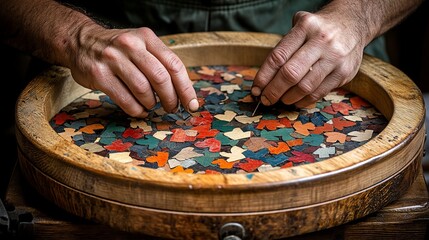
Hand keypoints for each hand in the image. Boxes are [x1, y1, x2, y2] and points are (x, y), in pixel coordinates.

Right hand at [68, 25, 198, 117]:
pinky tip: (140, 110)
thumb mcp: (141, 45)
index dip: (186, 88)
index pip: (174, 65)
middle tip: (172, 108)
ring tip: (152, 107)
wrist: (80, 41)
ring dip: (152, 104)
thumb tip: (183, 92)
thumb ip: (160, 63)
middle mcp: (130, 45)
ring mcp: (113, 59)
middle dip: (170, 99)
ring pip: (143, 90)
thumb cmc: (118, 49)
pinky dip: (136, 110)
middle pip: (161, 78)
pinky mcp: (99, 75)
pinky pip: (125, 99)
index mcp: (146, 37)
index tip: (191, 104)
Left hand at [252, 10, 364, 107]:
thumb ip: (284, 47)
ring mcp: (335, 58)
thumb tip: (262, 80)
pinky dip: (304, 101)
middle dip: (273, 91)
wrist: (354, 24)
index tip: (256, 89)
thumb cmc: (319, 29)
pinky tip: (296, 101)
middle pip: (290, 74)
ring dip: (288, 98)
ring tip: (281, 100)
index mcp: (305, 27)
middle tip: (265, 99)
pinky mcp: (344, 73)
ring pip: (305, 87)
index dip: (264, 76)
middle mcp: (322, 41)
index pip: (278, 57)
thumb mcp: (300, 25)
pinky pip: (319, 93)